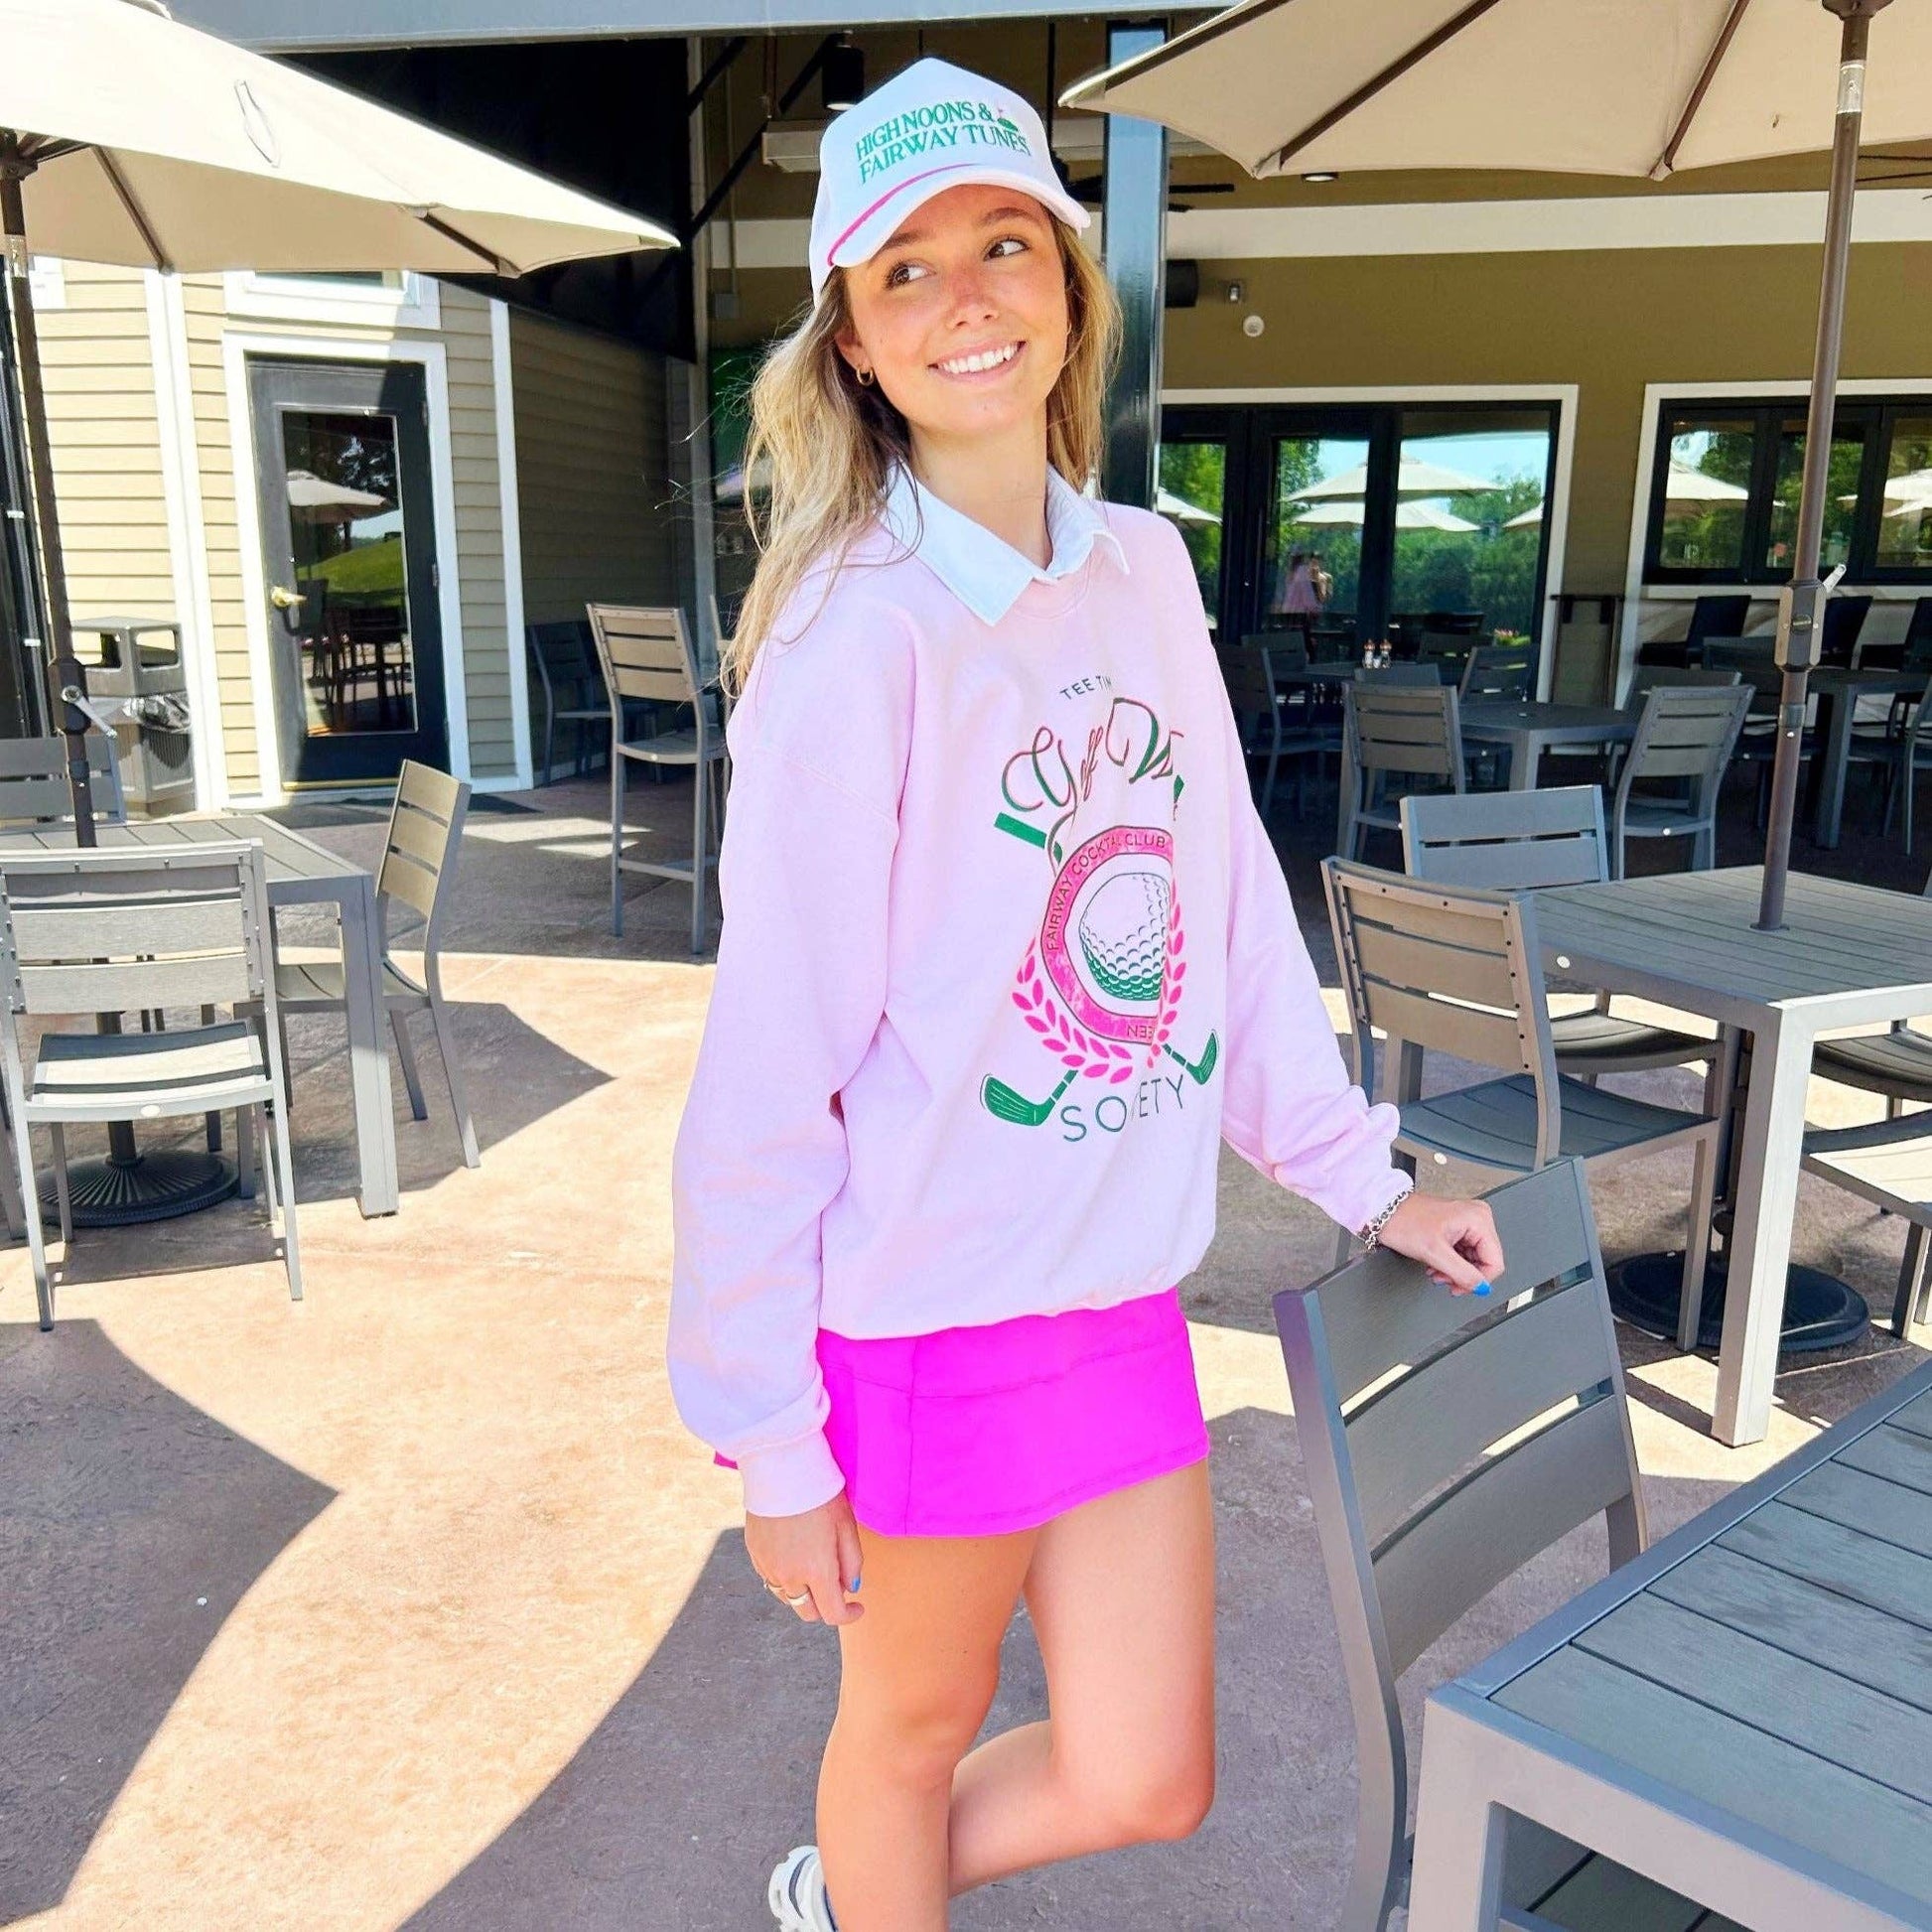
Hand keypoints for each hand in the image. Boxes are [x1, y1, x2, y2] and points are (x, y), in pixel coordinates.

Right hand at [745, 1491, 864, 1626]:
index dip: (849, 1615)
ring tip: (813, 1567)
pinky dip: (785, 1576)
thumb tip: (850, 1588)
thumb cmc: (820, 1493)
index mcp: (816, 1571)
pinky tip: (793, 1554)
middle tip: (836, 1585)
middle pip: (807, 1612)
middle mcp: (789, 1576)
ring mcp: (768, 1566)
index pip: (832, 1614)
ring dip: (803, 1592)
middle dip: (825, 1606)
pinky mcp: (754, 1553)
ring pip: (787, 1597)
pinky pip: (771, 1577)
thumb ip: (852, 1562)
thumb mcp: (847, 1525)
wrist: (782, 1467)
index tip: (857, 1607)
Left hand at [1375, 1190, 1502, 1296]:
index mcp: (1478, 1219)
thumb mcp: (1434, 1253)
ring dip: (1455, 1272)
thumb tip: (1481, 1287)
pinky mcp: (1459, 1228)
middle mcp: (1478, 1218)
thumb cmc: (1404, 1221)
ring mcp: (1469, 1222)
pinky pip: (1464, 1254)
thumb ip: (1462, 1273)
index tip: (1461, 1287)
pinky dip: (1451, 1264)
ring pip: (1473, 1260)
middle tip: (1444, 1279)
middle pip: (1484, 1262)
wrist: (1385, 1211)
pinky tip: (1436, 1265)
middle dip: (1463, 1275)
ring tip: (1436, 1271)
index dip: (1479, 1280)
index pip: (1495, 1262)